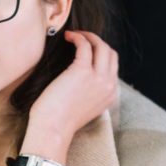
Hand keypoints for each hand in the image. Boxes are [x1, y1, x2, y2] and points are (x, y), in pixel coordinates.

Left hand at [26, 30, 118, 148]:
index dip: (101, 55)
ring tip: (75, 34)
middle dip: (98, 42)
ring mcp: (98, 78)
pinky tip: (68, 36)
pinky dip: (78, 37)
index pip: (112, 67)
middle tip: (82, 38)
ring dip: (89, 36)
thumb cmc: (58, 122)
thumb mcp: (82, 108)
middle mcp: (108, 85)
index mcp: (109, 95)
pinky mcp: (83, 71)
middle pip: (111, 54)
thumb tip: (76, 80)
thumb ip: (87, 94)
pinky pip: (85, 46)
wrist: (53, 130)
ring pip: (102, 46)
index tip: (87, 50)